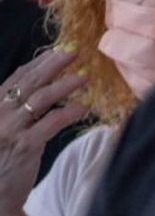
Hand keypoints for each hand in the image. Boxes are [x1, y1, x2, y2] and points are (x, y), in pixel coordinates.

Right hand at [0, 51, 88, 215]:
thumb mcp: (4, 131)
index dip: (39, 63)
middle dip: (53, 64)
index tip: (59, 51)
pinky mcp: (25, 146)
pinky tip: (85, 107)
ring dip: (65, 84)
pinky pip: (51, 123)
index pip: (17, 78)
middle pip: (29, 82)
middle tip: (75, 52)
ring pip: (41, 99)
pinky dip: (69, 112)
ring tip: (86, 77)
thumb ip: (16, 111)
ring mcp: (11, 129)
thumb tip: (39, 90)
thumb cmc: (1, 164)